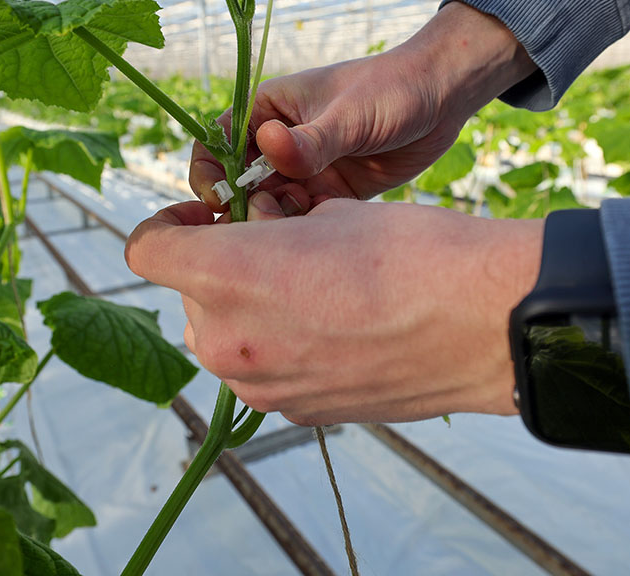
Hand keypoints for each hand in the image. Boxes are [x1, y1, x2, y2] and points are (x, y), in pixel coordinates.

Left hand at [125, 195, 543, 424]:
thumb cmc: (412, 252)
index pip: (146, 250)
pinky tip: (335, 328)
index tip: (206, 217)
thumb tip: (254, 236)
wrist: (483, 323)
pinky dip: (280, 346)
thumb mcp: (328, 215)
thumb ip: (268, 230)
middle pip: (187, 296)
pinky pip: (263, 371)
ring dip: (247, 310)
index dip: (169, 225)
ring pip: (222, 337)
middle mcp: (227, 340)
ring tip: (311, 291)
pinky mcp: (295, 414)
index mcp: (226, 276)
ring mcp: (261, 387)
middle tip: (277, 248)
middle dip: (219, 268)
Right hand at [190, 2, 535, 208]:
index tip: (222, 198)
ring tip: (297, 227)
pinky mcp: (330, 194)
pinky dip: (302, 232)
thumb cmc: (392, 89)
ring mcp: (304, 170)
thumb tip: (268, 146)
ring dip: (274, 223)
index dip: (210, 173)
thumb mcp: (350, 115)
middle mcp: (278, 143)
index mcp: (268, 111)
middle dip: (243, 207)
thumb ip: (310, 141)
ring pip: (270, 206)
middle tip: (264, 223)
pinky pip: (302, 219)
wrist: (443, 99)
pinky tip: (319, 234)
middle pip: (239, 184)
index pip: (218, 144)